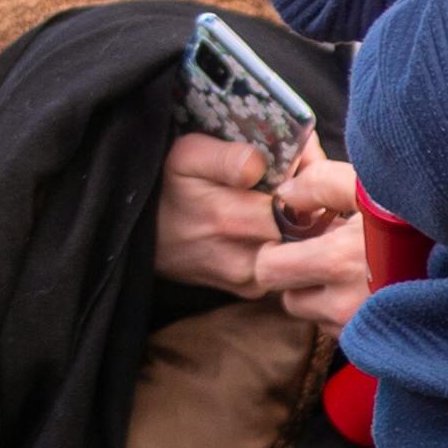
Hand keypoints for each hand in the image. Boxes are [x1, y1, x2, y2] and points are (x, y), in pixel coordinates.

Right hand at [154, 131, 368, 324]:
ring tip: (282, 204)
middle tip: (297, 181)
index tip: (299, 162)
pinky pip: (287, 266)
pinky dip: (288, 245)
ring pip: (299, 249)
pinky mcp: (251, 291)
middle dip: (308, 202)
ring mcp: (249, 280)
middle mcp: (244, 258)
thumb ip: (227, 157)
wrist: (139, 236)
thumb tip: (261, 165)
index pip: (299, 197)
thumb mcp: (186, 156)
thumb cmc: (167, 187)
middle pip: (305, 226)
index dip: (308, 176)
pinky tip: (270, 227)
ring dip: (300, 226)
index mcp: (231, 218)